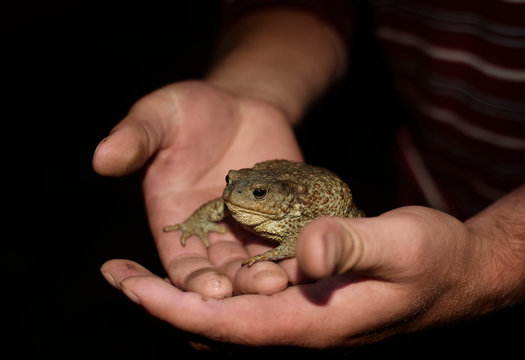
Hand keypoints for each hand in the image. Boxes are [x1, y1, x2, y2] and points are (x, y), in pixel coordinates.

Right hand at [94, 81, 302, 296]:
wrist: (240, 104)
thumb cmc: (190, 110)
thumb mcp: (159, 117)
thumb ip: (135, 138)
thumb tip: (101, 158)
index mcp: (175, 221)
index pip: (180, 264)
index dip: (193, 280)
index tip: (211, 291)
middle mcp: (210, 234)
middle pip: (222, 272)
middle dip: (240, 284)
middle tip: (264, 289)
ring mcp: (246, 229)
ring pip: (255, 263)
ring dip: (269, 274)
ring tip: (287, 277)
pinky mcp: (279, 218)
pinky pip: (286, 241)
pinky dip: (294, 252)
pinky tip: (309, 256)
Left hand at [101, 206, 490, 346]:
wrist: (458, 274)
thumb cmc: (436, 260)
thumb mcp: (403, 243)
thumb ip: (354, 244)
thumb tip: (306, 256)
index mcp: (313, 320)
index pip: (227, 322)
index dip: (173, 305)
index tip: (128, 285)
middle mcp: (299, 324)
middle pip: (214, 323)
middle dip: (162, 301)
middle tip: (117, 273)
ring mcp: (301, 313)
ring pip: (225, 314)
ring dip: (181, 294)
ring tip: (140, 271)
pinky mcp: (307, 298)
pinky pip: (248, 299)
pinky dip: (213, 285)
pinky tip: (200, 263)